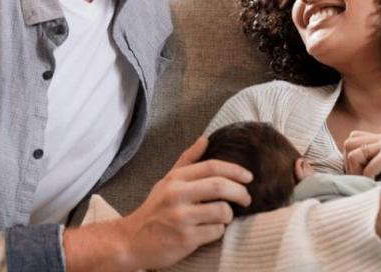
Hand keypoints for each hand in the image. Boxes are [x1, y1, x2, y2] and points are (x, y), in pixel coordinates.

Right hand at [114, 135, 252, 269]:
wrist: (131, 241)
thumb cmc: (155, 210)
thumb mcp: (167, 181)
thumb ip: (188, 160)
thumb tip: (206, 138)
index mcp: (175, 179)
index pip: (211, 167)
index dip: (235, 170)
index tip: (249, 177)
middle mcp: (177, 195)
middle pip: (220, 186)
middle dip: (240, 192)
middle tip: (246, 199)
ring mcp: (180, 218)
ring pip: (222, 211)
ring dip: (228, 215)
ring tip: (222, 217)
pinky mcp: (185, 239)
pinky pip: (215, 232)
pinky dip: (218, 232)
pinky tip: (209, 231)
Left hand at [342, 131, 380, 202]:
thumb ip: (378, 161)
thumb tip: (353, 169)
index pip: (353, 139)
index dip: (349, 157)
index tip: (356, 174)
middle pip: (349, 142)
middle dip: (348, 163)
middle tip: (358, 179)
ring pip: (354, 152)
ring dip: (355, 170)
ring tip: (365, 182)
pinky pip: (369, 165)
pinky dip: (368, 177)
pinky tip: (377, 184)